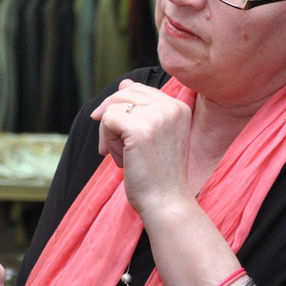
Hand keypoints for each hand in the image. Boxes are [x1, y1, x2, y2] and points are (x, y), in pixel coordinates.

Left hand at [90, 79, 192, 215]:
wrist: (165, 202)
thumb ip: (141, 108)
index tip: (121, 134)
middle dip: (112, 118)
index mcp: (179, 107)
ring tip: (121, 155)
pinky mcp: (140, 129)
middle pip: (123, 94)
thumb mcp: (154, 134)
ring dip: (109, 133)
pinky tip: (118, 158)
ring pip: (113, 107)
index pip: (138, 89)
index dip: (121, 109)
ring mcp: (157, 117)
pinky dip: (106, 139)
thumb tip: (123, 83)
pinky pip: (107, 120)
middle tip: (115, 146)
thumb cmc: (157, 173)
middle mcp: (171, 107)